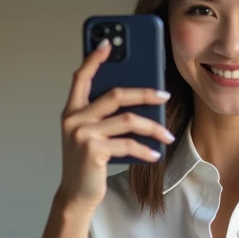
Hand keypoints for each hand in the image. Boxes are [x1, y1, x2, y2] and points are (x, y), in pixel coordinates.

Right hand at [58, 38, 174, 209]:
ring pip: (127, 120)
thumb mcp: (91, 136)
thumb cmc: (88, 164)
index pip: (81, 77)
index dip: (94, 58)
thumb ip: (103, 117)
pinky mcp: (92, 151)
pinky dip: (145, 149)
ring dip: (152, 127)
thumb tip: (138, 101)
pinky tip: (156, 154)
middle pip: (114, 94)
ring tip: (167, 135)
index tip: (109, 43)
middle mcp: (73, 119)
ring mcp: (82, 134)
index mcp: (71, 111)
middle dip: (143, 93)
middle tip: (164, 96)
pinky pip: (128, 144)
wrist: (76, 194)